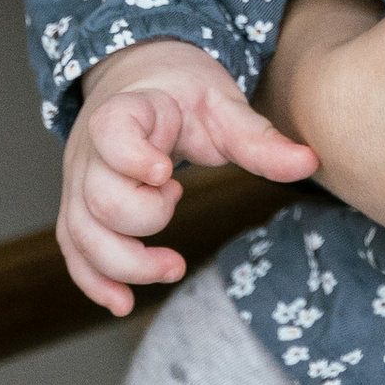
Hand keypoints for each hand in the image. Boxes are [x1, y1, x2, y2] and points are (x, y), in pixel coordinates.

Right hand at [56, 36, 316, 315]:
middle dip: (144, 217)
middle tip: (178, 204)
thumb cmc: (182, 92)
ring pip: (82, 233)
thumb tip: (310, 162)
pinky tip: (122, 303)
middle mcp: (91, 150)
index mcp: (125, 111)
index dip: (132, 157)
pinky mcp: (81, 208)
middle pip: (98, 197)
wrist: (142, 81)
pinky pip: (75, 249)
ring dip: (123, 263)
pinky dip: (94, 280)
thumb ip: (258, 139)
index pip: (110, 132)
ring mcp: (80, 183)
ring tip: (173, 267)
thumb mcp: (222, 105)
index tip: (167, 172)